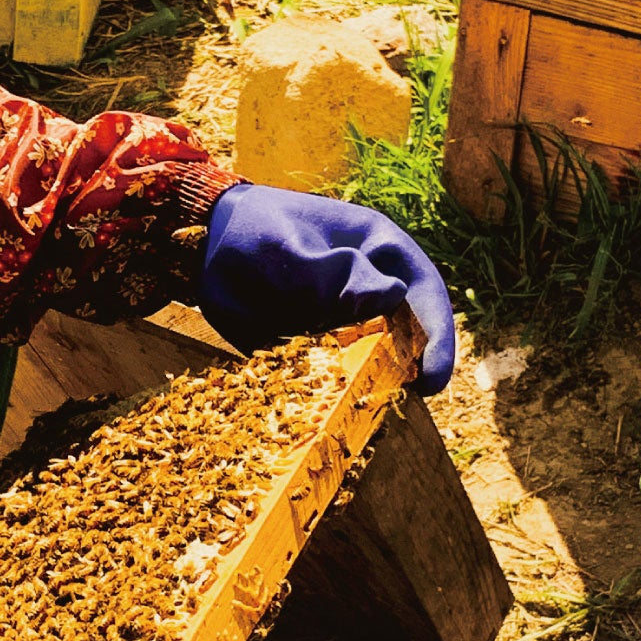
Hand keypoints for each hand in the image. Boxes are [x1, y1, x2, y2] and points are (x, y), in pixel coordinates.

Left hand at [197, 184, 454, 393]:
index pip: (422, 294)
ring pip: (370, 362)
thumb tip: (390, 295)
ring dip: (369, 388)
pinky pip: (331, 375)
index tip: (433, 377)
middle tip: (400, 403)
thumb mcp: (286, 242)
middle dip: (407, 369)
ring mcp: (342, 322)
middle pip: (405, 335)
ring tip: (358, 412)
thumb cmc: (252, 228)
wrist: (204, 247)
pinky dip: (330, 395)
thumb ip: (329, 270)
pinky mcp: (314, 347)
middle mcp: (367, 291)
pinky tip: (318, 413)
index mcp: (377, 252)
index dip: (436, 337)